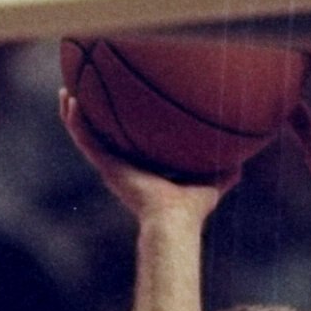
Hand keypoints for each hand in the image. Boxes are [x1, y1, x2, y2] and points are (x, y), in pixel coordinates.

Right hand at [58, 92, 235, 222]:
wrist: (175, 220)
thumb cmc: (192, 208)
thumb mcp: (213, 180)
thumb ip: (225, 170)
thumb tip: (245, 159)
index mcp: (141, 170)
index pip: (126, 144)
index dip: (119, 127)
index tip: (115, 107)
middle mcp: (122, 167)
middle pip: (100, 136)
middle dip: (90, 115)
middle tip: (81, 92)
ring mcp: (111, 167)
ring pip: (85, 134)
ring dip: (73, 113)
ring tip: (65, 90)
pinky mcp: (106, 166)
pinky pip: (85, 138)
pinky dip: (75, 120)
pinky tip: (69, 99)